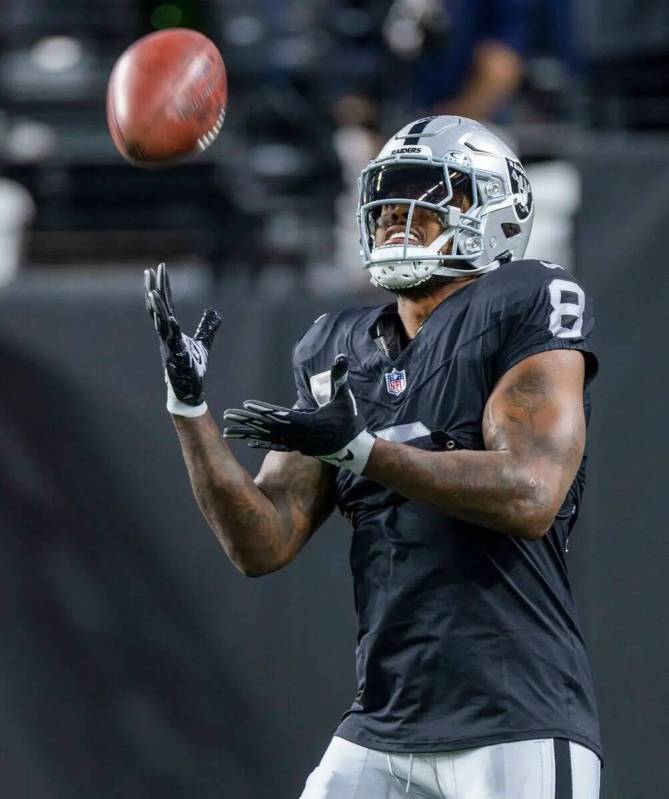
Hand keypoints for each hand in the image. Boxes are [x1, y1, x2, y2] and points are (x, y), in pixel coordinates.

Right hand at [144, 262, 220, 416]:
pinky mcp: (177, 358)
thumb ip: (207, 327)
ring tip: (152, 291)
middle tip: (150, 270)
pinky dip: (172, 331)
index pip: (165, 303)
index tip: (159, 268)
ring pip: (160, 323)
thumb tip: (215, 312)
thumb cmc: (193, 368)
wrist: (190, 391)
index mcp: (170, 331)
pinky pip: (173, 342)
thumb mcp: (203, 342)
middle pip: (158, 309)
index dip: (162, 286)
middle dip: (154, 290)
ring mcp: (170, 346)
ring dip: (156, 308)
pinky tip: (172, 319)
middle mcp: (166, 336)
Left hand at [222, 355, 375, 474]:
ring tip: (229, 431)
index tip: (247, 406)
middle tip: (228, 415)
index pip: (280, 416)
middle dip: (246, 421)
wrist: (355, 449)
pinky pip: (274, 446)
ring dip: (247, 433)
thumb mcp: (344, 398)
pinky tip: (248, 441)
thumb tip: (341, 358)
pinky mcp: (297, 448)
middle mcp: (297, 435)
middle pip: (266, 427)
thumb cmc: (349, 421)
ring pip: (266, 437)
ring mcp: (296, 443)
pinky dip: (261, 443)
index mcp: (307, 423)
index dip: (263, 411)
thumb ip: (340, 378)